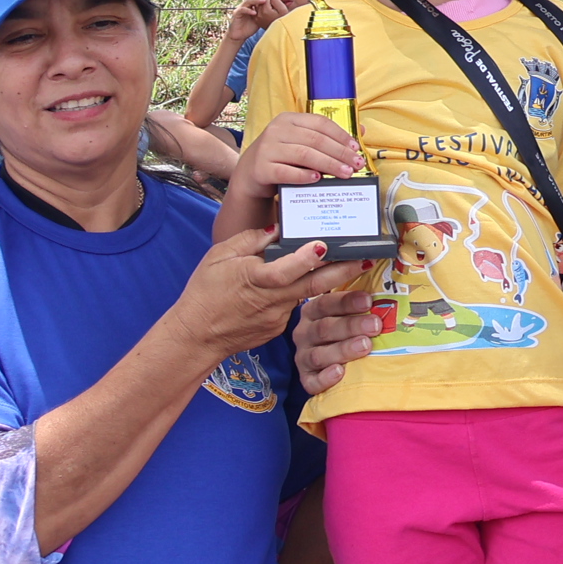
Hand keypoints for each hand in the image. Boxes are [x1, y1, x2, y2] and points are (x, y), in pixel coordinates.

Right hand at [173, 231, 363, 359]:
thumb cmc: (204, 292)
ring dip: (331, 282)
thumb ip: (250, 239)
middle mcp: (271, 299)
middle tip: (366, 257)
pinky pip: (294, 307)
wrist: (196, 335)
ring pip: (307, 296)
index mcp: (255, 278)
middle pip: (313, 285)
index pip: (287, 268)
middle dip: (342, 270)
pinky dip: (305, 295)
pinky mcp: (277, 328)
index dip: (307, 258)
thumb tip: (276, 227)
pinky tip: (317, 283)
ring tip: (354, 264)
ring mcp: (277, 316)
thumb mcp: (220, 256)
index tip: (326, 245)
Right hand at [225, 0, 280, 34]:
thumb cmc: (250, 27)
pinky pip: (242, 10)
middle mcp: (244, 5)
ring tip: (264, 1)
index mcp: (250, 5)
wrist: (239, 35)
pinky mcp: (236, 14)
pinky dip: (249, 10)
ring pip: (247, 1)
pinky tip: (255, 12)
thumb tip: (275, 10)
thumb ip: (264, 13)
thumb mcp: (260, 19)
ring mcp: (240, 9)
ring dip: (256, 0)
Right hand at [231, 112, 363, 204]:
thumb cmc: (282, 158)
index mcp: (289, 120)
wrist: (251, 175)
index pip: (320, 123)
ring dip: (328, 164)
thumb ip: (326, 137)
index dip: (341, 135)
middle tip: (356, 165)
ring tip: (345, 173)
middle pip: (315, 140)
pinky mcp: (261, 168)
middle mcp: (276, 130)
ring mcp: (267, 149)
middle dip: (340, 153)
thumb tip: (361, 131)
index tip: (356, 149)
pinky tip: (317, 179)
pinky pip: (286, 171)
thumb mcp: (301, 143)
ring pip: (304, 154)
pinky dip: (303, 175)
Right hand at [294, 283, 378, 395]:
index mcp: (312, 312)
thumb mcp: (348, 314)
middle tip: (375, 325)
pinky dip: (325, 378)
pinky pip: (312, 381)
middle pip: (325, 328)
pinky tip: (340, 372)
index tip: (369, 301)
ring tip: (365, 346)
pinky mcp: (306, 379)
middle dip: (351, 326)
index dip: (347, 302)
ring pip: (319, 355)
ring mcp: (303, 357)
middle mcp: (304, 333)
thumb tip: (388, 294)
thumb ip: (361, 305)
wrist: (328, 361)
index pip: (325, 303)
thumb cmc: (346, 331)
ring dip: (343, 350)